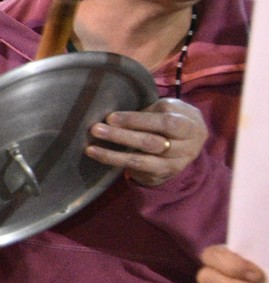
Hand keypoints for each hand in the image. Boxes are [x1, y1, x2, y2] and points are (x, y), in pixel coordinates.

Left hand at [85, 97, 204, 186]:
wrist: (186, 147)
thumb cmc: (170, 120)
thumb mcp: (167, 109)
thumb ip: (149, 110)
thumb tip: (114, 114)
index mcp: (192, 122)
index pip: (165, 121)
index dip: (137, 119)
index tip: (111, 117)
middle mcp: (189, 144)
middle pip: (153, 140)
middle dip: (122, 135)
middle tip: (96, 129)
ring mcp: (177, 162)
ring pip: (142, 157)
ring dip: (114, 152)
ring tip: (91, 147)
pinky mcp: (164, 173)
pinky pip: (137, 167)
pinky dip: (116, 160)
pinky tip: (98, 155)